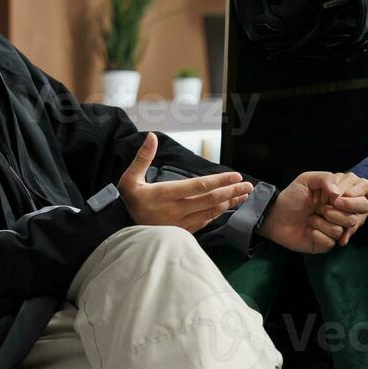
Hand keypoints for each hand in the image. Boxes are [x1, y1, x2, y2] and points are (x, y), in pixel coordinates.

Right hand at [116, 133, 251, 232]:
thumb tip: (152, 136)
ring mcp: (179, 224)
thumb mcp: (129, 179)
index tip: (235, 175)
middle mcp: (175, 210)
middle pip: (210, 200)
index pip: (198, 187)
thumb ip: (142, 158)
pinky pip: (204, 222)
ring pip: (210, 213)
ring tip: (243, 195)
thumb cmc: (125, 202)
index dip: (219, 181)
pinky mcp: (181, 232)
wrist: (118, 230)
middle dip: (231, 191)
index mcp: (164, 195)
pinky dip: (218, 214)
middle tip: (249, 185)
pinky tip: (227, 207)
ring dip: (229, 203)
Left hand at [257, 171, 367, 253]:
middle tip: (320, 209)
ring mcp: (332, 230)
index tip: (334, 198)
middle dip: (337, 213)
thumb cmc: (292, 196)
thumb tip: (338, 193)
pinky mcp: (325, 244)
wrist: (275, 216)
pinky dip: (317, 235)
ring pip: (341, 230)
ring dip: (323, 223)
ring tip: (311, 219)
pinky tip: (309, 231)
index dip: (348, 200)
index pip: (359, 199)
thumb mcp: (307, 179)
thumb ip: (325, 178)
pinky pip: (330, 242)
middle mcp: (339, 214)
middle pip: (354, 217)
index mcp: (339, 198)